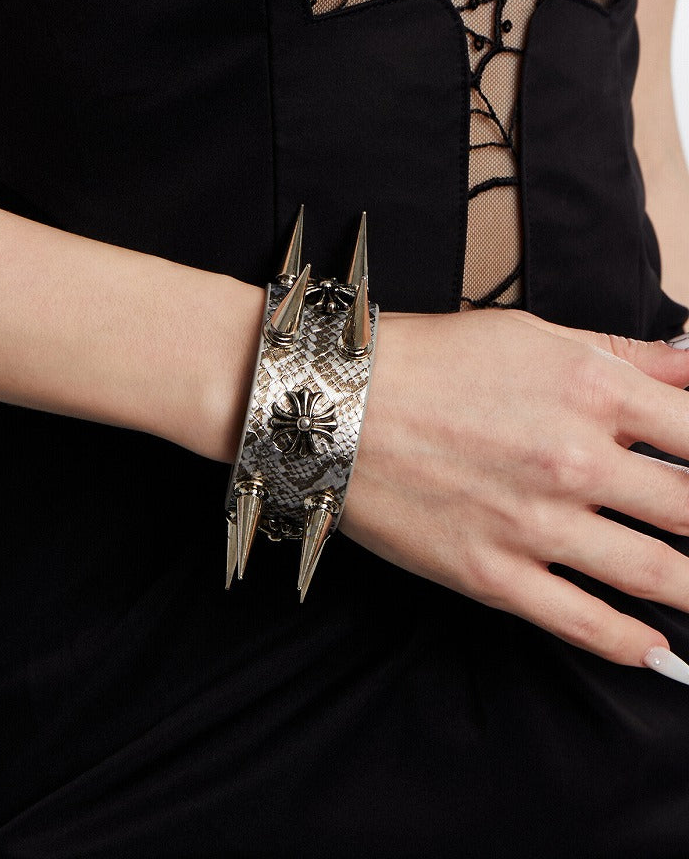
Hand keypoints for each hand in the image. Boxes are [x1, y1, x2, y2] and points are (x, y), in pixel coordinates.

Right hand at [339, 307, 688, 667]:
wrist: (332, 404)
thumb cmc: (429, 362)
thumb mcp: (533, 337)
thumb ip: (626, 356)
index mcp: (592, 391)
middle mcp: (574, 459)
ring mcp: (534, 523)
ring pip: (655, 573)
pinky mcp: (491, 574)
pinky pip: (581, 623)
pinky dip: (632, 645)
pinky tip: (658, 653)